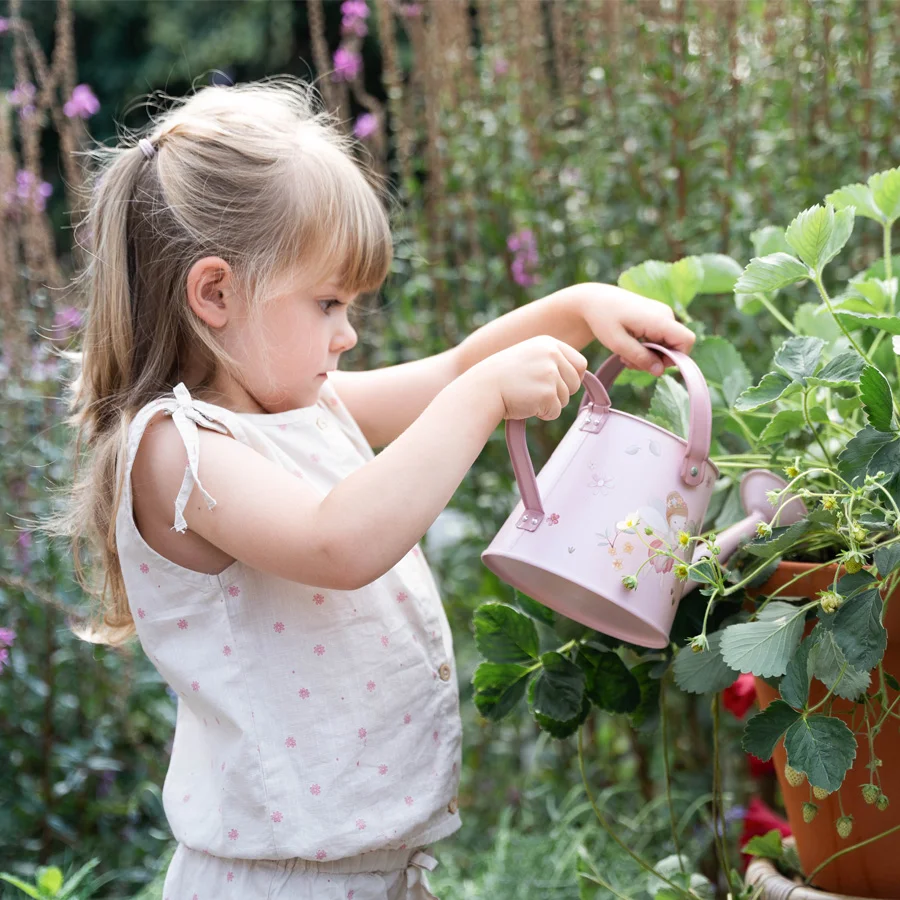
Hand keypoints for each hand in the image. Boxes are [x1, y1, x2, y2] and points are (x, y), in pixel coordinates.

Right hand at [473, 335, 588, 420]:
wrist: (482, 389)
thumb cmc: (502, 377)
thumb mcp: (528, 357)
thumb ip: (551, 361)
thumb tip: (580, 375)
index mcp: (548, 343)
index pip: (580, 363)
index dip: (571, 378)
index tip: (557, 384)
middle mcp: (552, 355)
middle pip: (576, 382)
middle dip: (561, 392)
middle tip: (536, 392)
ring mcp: (550, 373)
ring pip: (565, 399)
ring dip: (549, 404)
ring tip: (526, 396)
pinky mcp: (547, 393)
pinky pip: (555, 411)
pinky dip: (542, 413)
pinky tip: (525, 404)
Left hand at [576, 284, 695, 375]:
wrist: (594, 299)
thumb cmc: (603, 319)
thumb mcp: (617, 343)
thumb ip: (640, 357)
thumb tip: (660, 371)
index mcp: (659, 318)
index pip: (686, 340)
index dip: (676, 357)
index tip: (653, 364)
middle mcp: (665, 315)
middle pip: (675, 346)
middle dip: (656, 360)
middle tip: (630, 363)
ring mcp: (662, 315)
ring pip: (666, 345)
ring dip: (648, 356)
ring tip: (625, 356)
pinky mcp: (656, 318)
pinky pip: (660, 339)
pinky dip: (646, 348)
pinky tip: (629, 348)